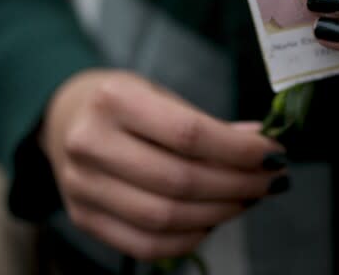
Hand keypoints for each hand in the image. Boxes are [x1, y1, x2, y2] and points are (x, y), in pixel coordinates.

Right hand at [40, 70, 287, 260]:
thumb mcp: (162, 95)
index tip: (273, 153)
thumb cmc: (125, 102)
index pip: (189, 134)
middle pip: (180, 180)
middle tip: (270, 181)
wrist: (64, 116)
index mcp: (114, 100)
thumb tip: (261, 145)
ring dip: (220, 213)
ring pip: (164, 217)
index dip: (239, 150)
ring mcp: (81, 186)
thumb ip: (208, 123)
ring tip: (248, 199)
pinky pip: (144, 244)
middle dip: (238, 185)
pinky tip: (212, 221)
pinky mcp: (82, 219)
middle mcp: (91, 144)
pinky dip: (188, 238)